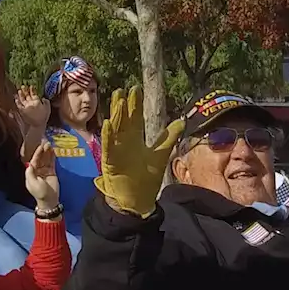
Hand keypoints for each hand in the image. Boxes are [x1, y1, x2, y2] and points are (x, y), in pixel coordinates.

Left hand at [15, 87, 49, 127]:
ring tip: (19, 91)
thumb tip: (43, 98)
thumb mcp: (48, 108)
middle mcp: (30, 103)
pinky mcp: (22, 111)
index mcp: (36, 101)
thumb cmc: (43, 117)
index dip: (32, 89)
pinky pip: (19, 105)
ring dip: (20, 95)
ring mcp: (26, 107)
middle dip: (25, 90)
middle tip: (23, 86)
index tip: (31, 86)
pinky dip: (17, 102)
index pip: (34, 93)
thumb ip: (46, 102)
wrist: (38, 124)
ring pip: (22, 99)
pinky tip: (16, 99)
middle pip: (27, 95)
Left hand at [25, 143, 60, 211]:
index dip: (37, 153)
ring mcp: (45, 171)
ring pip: (46, 159)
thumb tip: (29, 163)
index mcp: (31, 172)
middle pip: (40, 158)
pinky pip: (52, 163)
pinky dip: (52, 157)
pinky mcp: (52, 172)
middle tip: (46, 142)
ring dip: (48, 152)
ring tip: (50, 144)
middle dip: (43, 151)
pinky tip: (53, 150)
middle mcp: (38, 170)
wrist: (50, 200)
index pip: (34, 160)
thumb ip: (30, 173)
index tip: (40, 146)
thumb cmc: (40, 193)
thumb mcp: (33, 183)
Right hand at [95, 87, 183, 217]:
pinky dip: (108, 136)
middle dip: (124, 105)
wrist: (137, 201)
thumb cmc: (146, 179)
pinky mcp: (111, 162)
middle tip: (123, 89)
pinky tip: (108, 124)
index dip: (135, 104)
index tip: (135, 88)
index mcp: (135, 139)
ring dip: (116, 115)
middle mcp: (124, 142)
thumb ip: (168, 138)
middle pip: (124, 120)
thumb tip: (181, 121)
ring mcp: (116, 151)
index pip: (135, 118)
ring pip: (115, 129)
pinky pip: (109, 147)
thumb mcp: (160, 155)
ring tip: (117, 100)